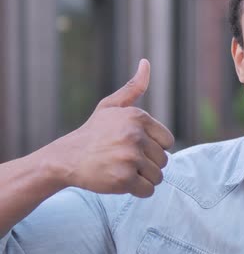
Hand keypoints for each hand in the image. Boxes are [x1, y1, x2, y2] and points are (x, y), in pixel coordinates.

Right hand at [39, 59, 174, 197]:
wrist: (66, 159)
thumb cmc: (93, 132)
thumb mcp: (111, 107)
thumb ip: (133, 88)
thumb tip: (146, 62)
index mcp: (138, 117)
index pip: (168, 141)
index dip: (153, 147)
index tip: (134, 146)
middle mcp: (135, 136)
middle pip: (164, 160)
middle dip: (148, 164)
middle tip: (125, 160)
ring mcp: (130, 158)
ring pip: (158, 176)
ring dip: (144, 178)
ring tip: (123, 170)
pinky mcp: (124, 179)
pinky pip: (148, 190)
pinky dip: (139, 191)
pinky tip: (122, 182)